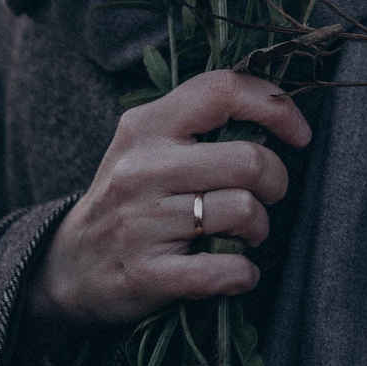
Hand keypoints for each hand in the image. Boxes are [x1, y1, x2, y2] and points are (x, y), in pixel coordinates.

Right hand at [25, 70, 311, 339]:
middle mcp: (143, 168)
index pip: (223, 90)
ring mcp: (142, 222)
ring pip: (244, 211)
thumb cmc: (127, 199)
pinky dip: (243, 274)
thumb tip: (278, 111)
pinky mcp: (147, 274)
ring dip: (259, 230)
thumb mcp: (147, 145)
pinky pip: (225, 270)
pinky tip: (235, 272)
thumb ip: (198, 123)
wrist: (67, 267)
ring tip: (243, 235)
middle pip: (250, 160)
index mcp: (147, 126)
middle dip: (276, 182)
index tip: (299, 134)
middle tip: (264, 196)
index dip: (276, 107)